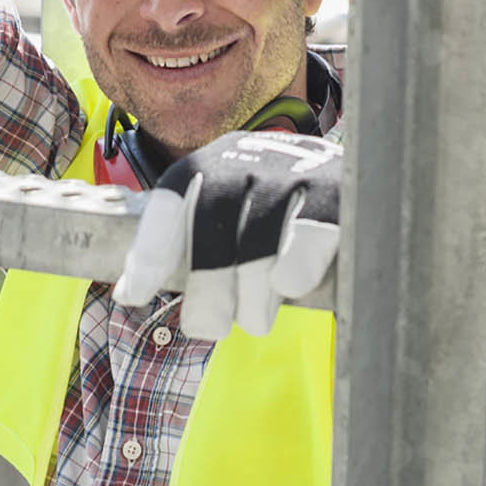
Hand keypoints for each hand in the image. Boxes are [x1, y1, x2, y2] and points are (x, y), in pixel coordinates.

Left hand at [114, 131, 342, 340]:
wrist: (358, 162)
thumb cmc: (276, 208)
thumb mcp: (229, 212)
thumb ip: (187, 245)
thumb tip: (127, 292)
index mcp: (213, 162)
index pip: (171, 198)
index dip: (149, 248)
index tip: (133, 294)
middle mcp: (248, 157)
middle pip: (214, 223)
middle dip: (206, 285)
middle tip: (206, 327)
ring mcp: (294, 171)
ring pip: (259, 238)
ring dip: (251, 292)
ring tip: (253, 319)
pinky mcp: (338, 192)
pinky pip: (308, 238)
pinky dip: (293, 271)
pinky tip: (288, 287)